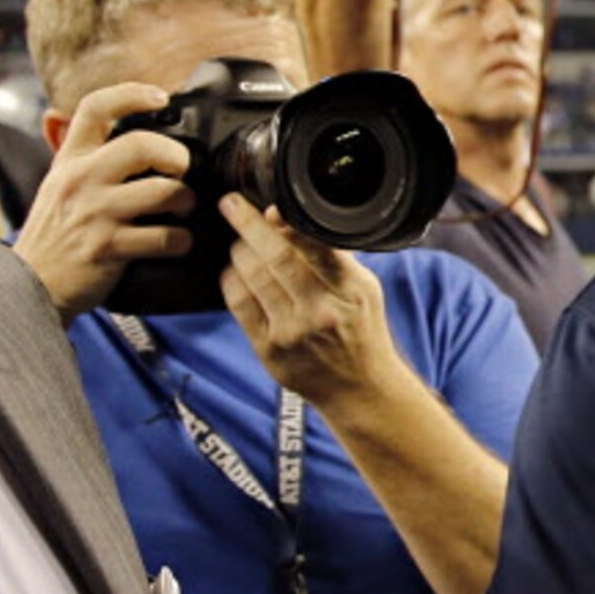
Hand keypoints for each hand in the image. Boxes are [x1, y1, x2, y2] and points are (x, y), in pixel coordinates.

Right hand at [14, 84, 195, 317]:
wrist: (29, 285)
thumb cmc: (53, 233)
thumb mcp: (57, 184)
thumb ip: (76, 154)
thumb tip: (69, 115)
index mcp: (69, 159)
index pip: (94, 107)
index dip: (132, 94)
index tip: (161, 96)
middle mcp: (80, 180)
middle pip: (142, 145)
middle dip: (177, 156)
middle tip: (182, 170)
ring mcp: (94, 214)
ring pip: (163, 191)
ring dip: (186, 200)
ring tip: (184, 208)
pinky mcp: (108, 248)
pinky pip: (164, 237)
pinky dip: (181, 241)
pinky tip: (178, 242)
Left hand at [216, 195, 405, 413]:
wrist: (360, 389)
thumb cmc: (362, 332)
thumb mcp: (363, 288)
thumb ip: (328, 254)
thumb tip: (283, 219)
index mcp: (349, 291)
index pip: (311, 244)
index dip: (279, 220)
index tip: (260, 204)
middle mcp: (320, 311)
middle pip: (275, 256)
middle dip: (247, 225)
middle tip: (232, 208)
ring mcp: (292, 332)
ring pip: (252, 276)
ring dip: (239, 251)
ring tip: (239, 243)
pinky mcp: (269, 349)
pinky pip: (239, 304)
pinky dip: (231, 280)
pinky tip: (234, 272)